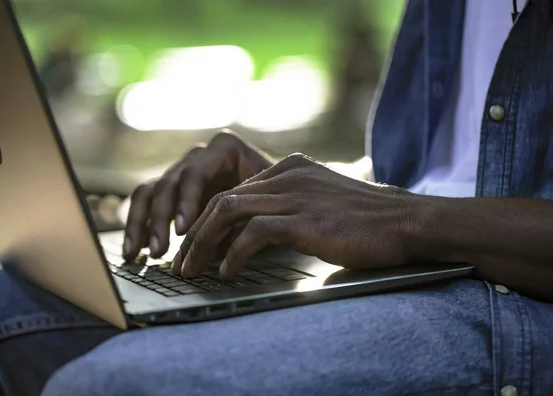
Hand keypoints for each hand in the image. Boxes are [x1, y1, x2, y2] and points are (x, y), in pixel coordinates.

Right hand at [124, 131, 273, 259]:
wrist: (278, 191)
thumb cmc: (278, 195)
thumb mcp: (267, 202)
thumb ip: (243, 218)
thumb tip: (220, 248)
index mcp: (224, 149)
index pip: (195, 174)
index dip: (187, 202)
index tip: (184, 230)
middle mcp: (198, 156)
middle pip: (169, 183)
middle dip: (161, 219)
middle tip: (160, 249)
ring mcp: (181, 171)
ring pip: (150, 191)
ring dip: (142, 223)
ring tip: (138, 254)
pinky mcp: (170, 189)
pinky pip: (144, 201)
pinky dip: (137, 225)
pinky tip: (133, 250)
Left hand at [172, 154, 420, 277]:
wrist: (406, 222)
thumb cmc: (365, 219)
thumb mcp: (320, 201)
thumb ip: (289, 205)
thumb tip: (257, 232)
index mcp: (289, 168)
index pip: (233, 191)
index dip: (207, 220)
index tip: (195, 246)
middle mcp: (287, 175)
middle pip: (222, 199)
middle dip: (195, 233)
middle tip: (181, 261)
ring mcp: (295, 195)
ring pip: (228, 211)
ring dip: (203, 243)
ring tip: (190, 269)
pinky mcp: (305, 219)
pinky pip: (254, 232)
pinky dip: (234, 252)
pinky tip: (227, 271)